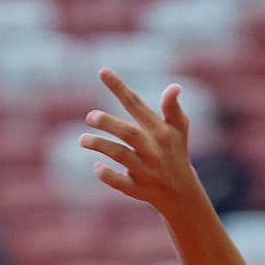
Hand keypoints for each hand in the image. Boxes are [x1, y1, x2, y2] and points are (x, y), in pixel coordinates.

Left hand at [79, 69, 202, 212]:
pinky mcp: (138, 189)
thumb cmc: (175, 152)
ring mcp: (145, 170)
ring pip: (121, 155)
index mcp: (160, 131)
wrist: (182, 193)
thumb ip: (172, 107)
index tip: (102, 71)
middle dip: (107, 123)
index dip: (119, 87)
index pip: (137, 105)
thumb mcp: (179, 129)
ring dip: (100, 145)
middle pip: (128, 133)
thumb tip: (174, 87)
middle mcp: (153, 150)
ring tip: (83, 139)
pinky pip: (121, 183)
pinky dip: (107, 175)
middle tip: (90, 117)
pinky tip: (97, 167)